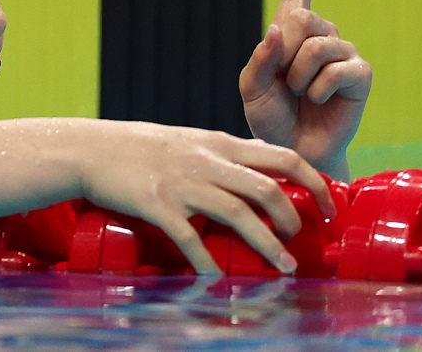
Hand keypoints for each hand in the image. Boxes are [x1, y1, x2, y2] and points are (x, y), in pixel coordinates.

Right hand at [78, 121, 337, 273]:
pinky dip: (208, 263)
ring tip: (282, 267)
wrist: (91, 148)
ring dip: (266, 245)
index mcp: (218, 143)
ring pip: (238, 215)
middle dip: (294, 219)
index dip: (315, 183)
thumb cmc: (137, 146)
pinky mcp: (158, 204)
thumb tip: (252, 176)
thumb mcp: (187, 141)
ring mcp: (183, 183)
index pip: (283, 157)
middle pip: (268, 189)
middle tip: (300, 241)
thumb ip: (220, 156)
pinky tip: (218, 280)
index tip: (329, 207)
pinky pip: (191, 239)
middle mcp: (207, 162)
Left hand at [239, 0, 371, 179]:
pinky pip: (335, 68)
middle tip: (283, 83)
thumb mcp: (250, 86)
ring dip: (296, 76)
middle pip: (299, 17)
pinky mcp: (360, 72)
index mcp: (290, 25)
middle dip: (281, 54)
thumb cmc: (269, 118)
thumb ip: (259, 57)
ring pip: (315, 44)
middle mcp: (320, 30)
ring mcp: (343, 49)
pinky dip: (317, 88)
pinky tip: (318, 100)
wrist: (292, 153)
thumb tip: (280, 27)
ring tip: (299, 95)